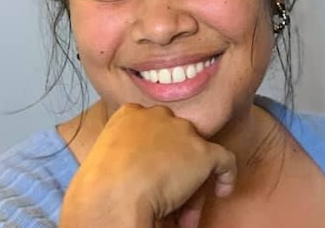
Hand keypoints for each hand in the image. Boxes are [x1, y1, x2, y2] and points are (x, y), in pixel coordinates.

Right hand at [59, 104, 236, 227]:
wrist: (113, 194)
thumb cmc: (99, 186)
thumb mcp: (104, 160)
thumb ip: (123, 155)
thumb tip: (132, 174)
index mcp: (129, 114)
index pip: (151, 127)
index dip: (156, 151)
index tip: (151, 172)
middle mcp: (158, 115)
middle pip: (175, 139)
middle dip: (173, 166)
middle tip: (166, 193)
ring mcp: (182, 132)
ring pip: (195, 155)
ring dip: (191, 181)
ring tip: (181, 210)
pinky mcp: (202, 152)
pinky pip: (224, 161)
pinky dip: (226, 177)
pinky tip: (221, 191)